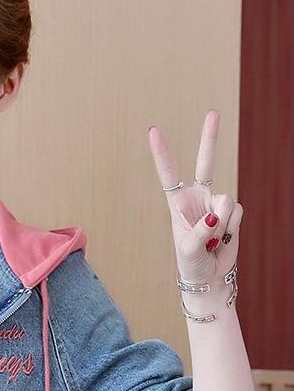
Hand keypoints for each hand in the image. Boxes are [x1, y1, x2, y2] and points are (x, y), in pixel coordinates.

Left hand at [148, 109, 241, 285]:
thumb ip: (201, 230)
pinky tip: (223, 239)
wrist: (209, 277)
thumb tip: (217, 214)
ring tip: (212, 241)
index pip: (169, 174)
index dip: (162, 153)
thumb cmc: (190, 264)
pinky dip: (231, 228)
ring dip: (220, 225)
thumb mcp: (188, 249)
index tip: (153, 131)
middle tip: (213, 113)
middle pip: (206, 163)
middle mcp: (197, 199)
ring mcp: (216, 204)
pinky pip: (237, 212)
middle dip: (209, 138)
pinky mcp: (233, 213)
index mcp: (178, 204)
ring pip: (225, 200)